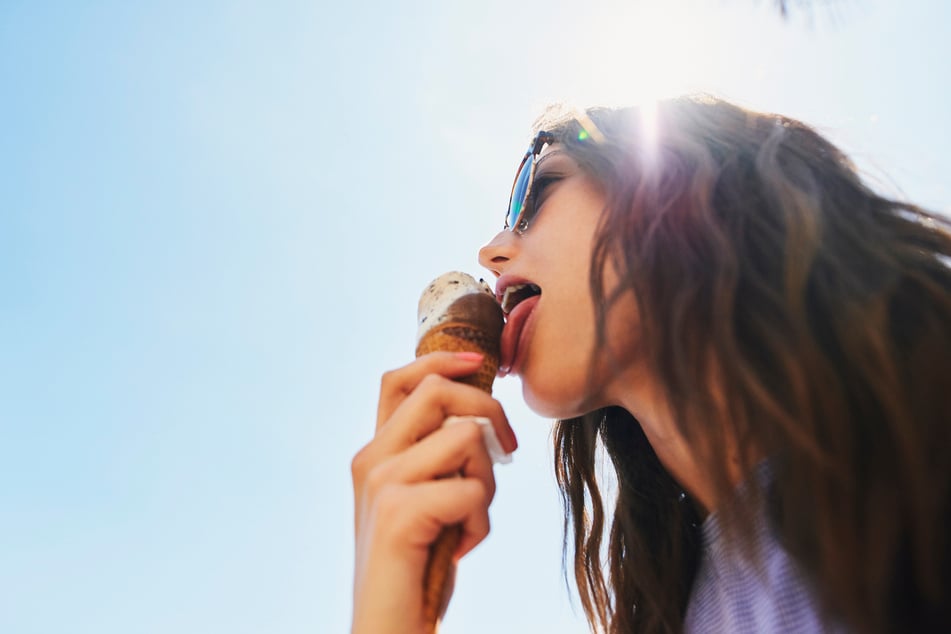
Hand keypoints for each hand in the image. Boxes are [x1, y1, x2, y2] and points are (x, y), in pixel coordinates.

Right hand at [351, 352, 517, 633]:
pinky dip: (482, 524)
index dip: (442, 359)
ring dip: (487, 479)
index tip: (481, 363)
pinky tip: (461, 549)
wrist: (388, 629)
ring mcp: (381, 484)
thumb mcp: (425, 501)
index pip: (400, 378)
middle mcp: (370, 460)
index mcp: (374, 454)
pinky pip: (471, 491)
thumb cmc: (417, 568)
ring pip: (465, 438)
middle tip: (507, 452)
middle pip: (437, 390)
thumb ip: (436, 459)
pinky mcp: (398, 513)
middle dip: (488, 411)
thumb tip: (479, 419)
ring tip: (471, 518)